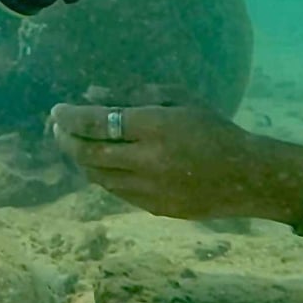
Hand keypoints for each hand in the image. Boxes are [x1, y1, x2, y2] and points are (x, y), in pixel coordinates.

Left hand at [50, 101, 263, 219]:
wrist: (245, 175)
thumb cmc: (213, 128)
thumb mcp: (179, 98)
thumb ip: (134, 94)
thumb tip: (92, 95)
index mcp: (155, 126)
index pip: (97, 122)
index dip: (70, 117)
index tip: (57, 110)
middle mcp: (148, 160)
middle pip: (89, 153)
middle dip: (66, 140)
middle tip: (57, 129)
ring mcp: (150, 189)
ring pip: (98, 176)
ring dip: (80, 160)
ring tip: (74, 145)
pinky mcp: (154, 208)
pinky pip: (116, 191)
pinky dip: (102, 175)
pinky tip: (100, 163)